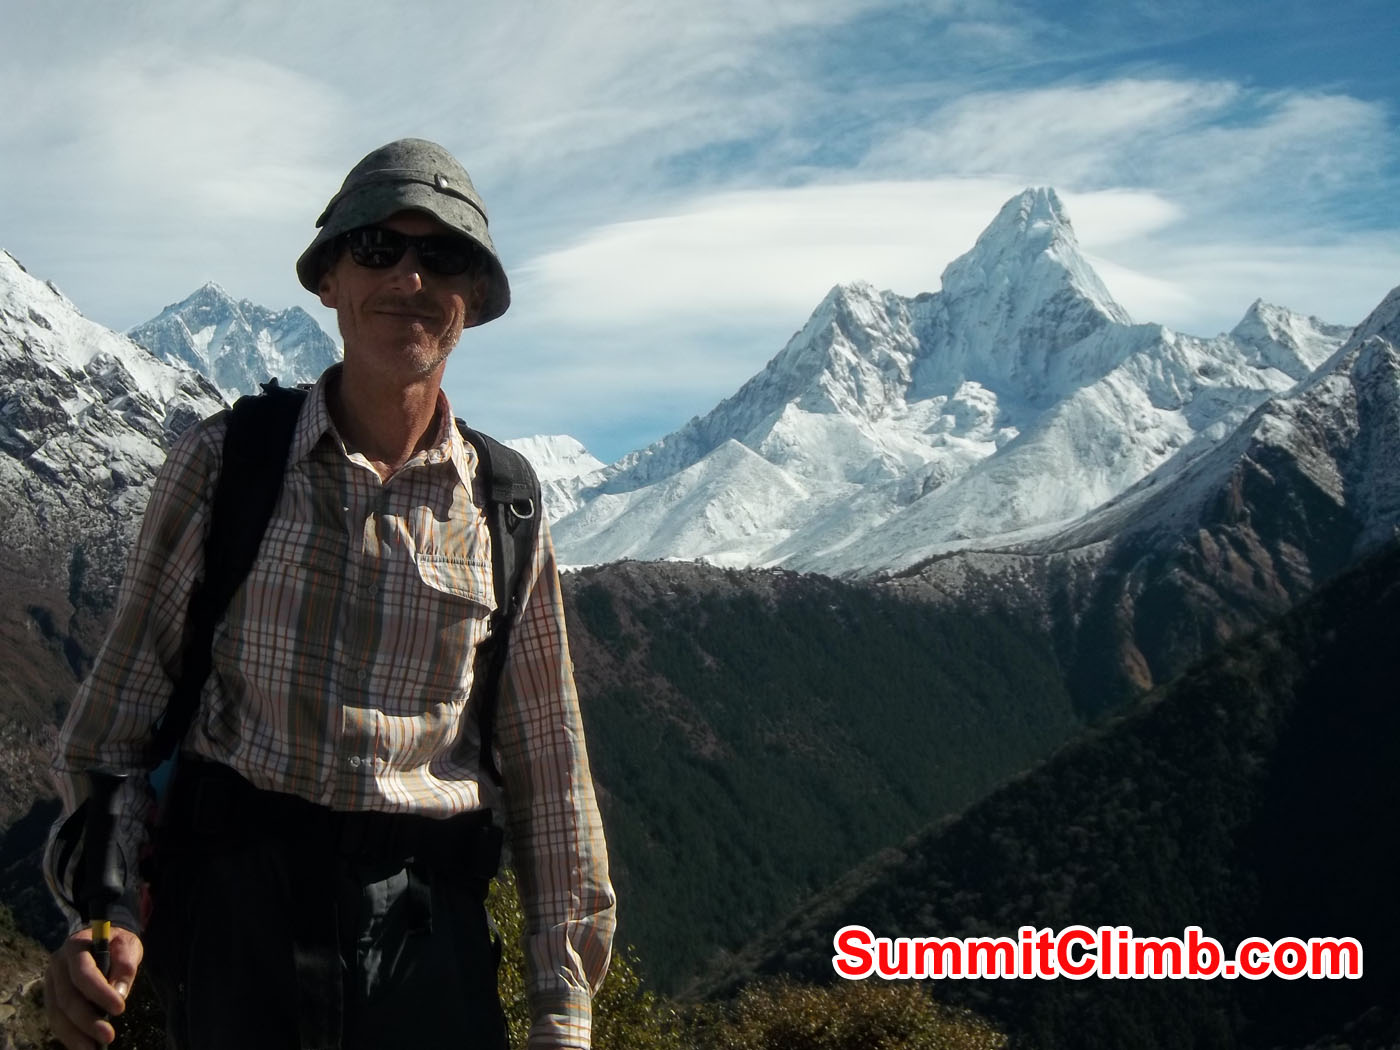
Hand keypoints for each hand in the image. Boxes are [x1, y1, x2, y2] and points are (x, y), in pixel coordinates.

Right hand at [44, 926, 143, 1048]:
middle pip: (67, 998)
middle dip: (87, 1021)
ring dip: (74, 1035)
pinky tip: (83, 1046)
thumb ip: (126, 965)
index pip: (84, 973)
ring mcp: (51, 982)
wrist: (101, 939)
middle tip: (108, 1037)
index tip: (120, 1009)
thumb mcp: (128, 945)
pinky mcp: (51, 997)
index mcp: (75, 946)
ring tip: (92, 1049)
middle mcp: (57, 965)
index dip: (100, 993)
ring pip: (57, 1013)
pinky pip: (56, 1019)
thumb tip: (119, 994)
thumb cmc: (117, 943)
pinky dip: (68, 1035)